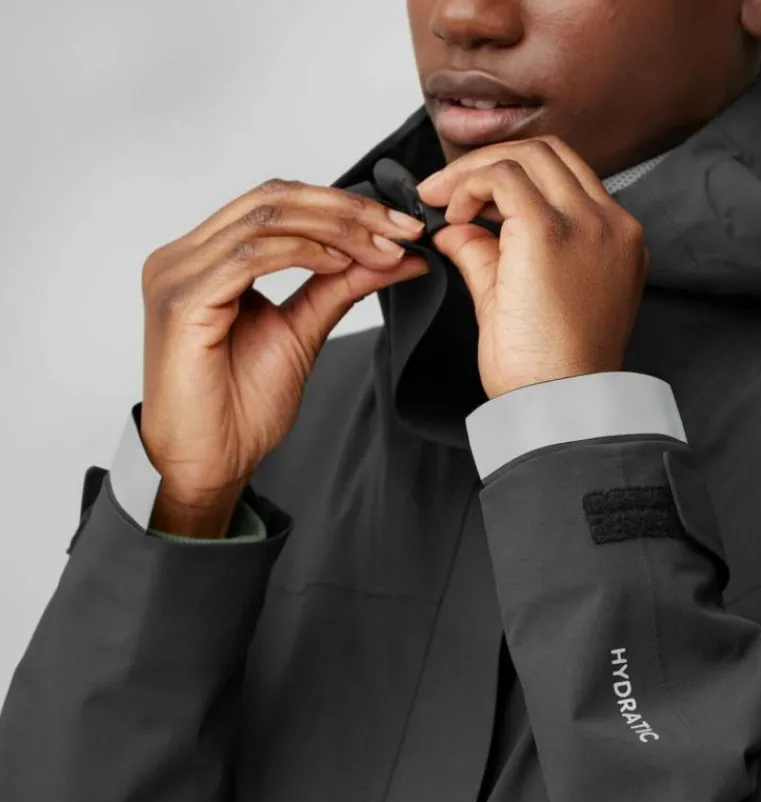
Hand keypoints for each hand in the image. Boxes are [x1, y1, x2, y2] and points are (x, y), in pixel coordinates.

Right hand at [139, 177, 429, 505]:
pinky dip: (302, 253)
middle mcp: (186, 256)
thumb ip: (339, 287)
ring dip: (335, 230)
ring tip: (381, 251)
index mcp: (207, 258)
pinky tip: (340, 264)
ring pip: (265, 219)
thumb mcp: (303, 332)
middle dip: (348, 210)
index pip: (278, 204)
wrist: (209, 463)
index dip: (342, 206)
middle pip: (273, 199)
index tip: (400, 227)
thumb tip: (393, 257)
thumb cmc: (239, 408)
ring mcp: (178, 274)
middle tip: (402, 229)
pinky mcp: (182, 301)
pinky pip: (248, 256)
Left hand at [416, 135, 648, 400]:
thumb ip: (488, 256)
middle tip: (447, 193)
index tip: (473, 202)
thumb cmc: (546, 372)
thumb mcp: (515, 301)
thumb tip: (455, 229)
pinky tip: (452, 213)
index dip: (513, 178)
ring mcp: (586, 225)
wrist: (558, 406)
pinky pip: (505, 177)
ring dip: (477, 171)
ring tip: (444, 203)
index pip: (566, 179)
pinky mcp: (550, 233)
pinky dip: (470, 184)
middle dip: (491, 164)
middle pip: (550, 155)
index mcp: (614, 244)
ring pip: (529, 156)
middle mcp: (611, 226)